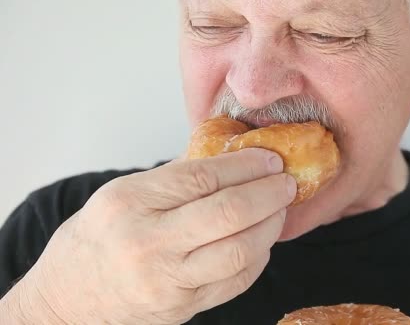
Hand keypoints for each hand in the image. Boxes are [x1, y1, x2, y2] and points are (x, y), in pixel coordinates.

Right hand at [10, 148, 295, 323]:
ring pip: (240, 250)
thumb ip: (175, 177)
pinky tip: (262, 240)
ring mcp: (167, 281)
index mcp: (130, 203)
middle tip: (286, 182)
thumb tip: (231, 155)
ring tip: (279, 210)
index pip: (202, 177)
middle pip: (228, 213)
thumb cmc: (97, 239)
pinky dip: (258, 256)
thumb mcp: (122, 194)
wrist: (69, 299)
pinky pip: (236, 280)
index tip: (269, 158)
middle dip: (269, 193)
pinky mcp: (183, 307)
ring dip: (271, 226)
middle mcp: (148, 243)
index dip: (245, 166)